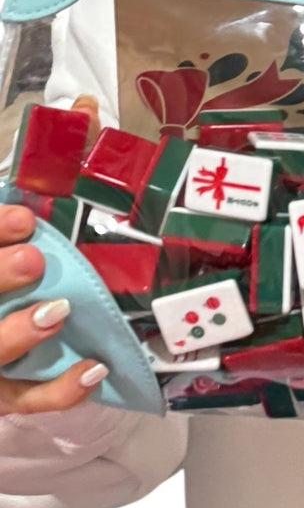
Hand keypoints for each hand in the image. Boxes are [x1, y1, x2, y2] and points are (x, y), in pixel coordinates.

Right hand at [1, 94, 107, 412]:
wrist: (24, 333)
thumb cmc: (23, 260)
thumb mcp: (27, 211)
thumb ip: (51, 164)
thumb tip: (81, 106)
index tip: (25, 217)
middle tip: (34, 259)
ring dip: (14, 334)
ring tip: (56, 311)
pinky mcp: (2, 396)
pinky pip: (22, 402)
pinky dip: (56, 390)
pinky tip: (90, 368)